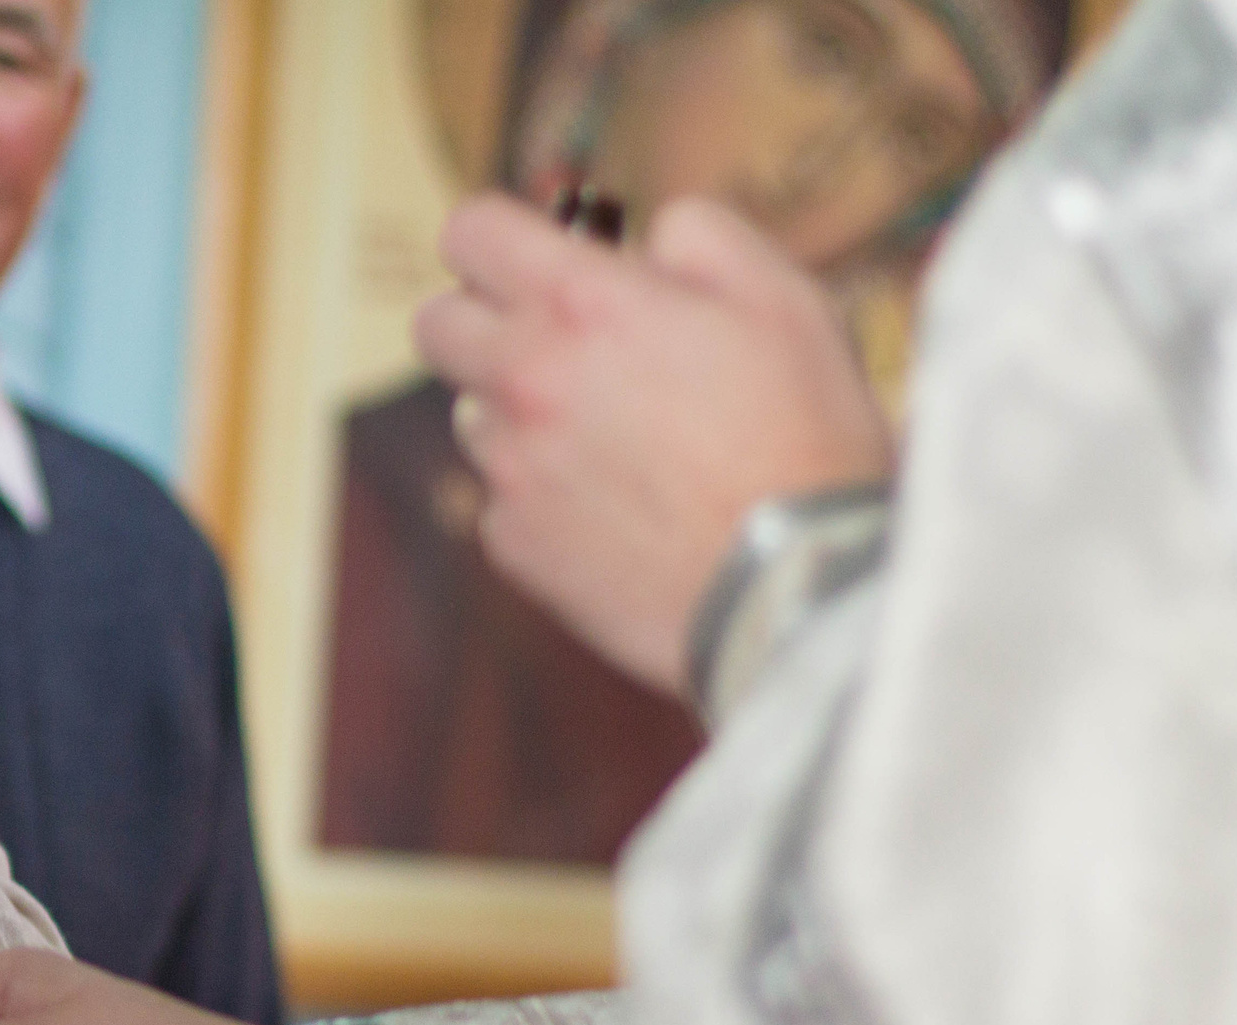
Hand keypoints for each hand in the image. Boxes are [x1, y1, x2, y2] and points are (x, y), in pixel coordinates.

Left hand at [415, 193, 894, 692]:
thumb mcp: (780, 292)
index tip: (527, 254)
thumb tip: (644, 237)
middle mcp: (525, 380)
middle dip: (480, 317)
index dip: (496, 236)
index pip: (470, 230)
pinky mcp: (512, 543)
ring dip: (518, 412)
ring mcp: (508, 468)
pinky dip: (542, 496)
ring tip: (611, 435)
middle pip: (436, 323)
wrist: (794, 582)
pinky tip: (617, 507)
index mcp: (582, 304)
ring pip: (470, 415)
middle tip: (553, 338)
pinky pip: (501, 500)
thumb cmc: (801, 433)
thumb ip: (697, 235)